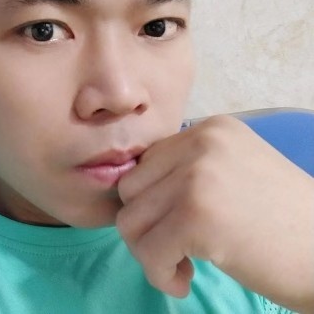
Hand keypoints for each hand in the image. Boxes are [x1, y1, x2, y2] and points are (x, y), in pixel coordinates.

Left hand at [116, 115, 313, 312]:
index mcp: (209, 130)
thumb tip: (126, 193)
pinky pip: (148, 251)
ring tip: (180, 265)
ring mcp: (197, 177)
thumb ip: (184, 171)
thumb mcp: (231, 172)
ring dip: (149, 252)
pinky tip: (184, 279)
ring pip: (130, 220)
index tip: (172, 224)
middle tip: (175, 248)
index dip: (151, 200)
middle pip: (131, 188)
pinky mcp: (197, 217)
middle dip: (144, 226)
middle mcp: (200, 143)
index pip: (146, 163)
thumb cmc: (282, 219)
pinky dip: (159, 274)